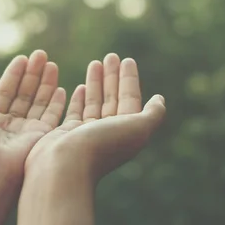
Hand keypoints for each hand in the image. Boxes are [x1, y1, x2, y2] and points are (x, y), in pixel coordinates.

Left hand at [0, 50, 65, 180]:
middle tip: (41, 54)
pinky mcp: (41, 139)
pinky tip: (60, 87)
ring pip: (38, 102)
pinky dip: (56, 102)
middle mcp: (10, 126)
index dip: (14, 75)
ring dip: (45, 82)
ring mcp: (26, 132)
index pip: (5, 92)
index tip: (22, 58)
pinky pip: (52, 116)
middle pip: (24, 94)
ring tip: (51, 63)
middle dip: (33, 74)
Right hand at [25, 53, 165, 182]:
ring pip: (94, 103)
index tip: (127, 60)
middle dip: (113, 77)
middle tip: (111, 56)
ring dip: (96, 82)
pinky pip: (75, 112)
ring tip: (96, 62)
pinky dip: (80, 98)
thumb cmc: (101, 146)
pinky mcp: (66, 134)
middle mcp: (107, 133)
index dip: (130, 80)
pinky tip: (81, 86)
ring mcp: (86, 134)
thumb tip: (160, 100)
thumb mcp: (137, 128)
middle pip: (113, 99)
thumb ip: (153, 114)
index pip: (130, 100)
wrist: (64, 168)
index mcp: (125, 132)